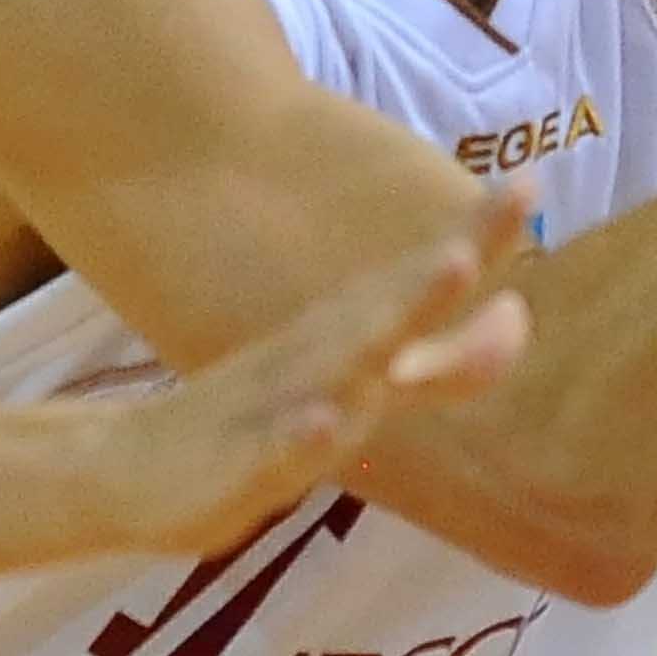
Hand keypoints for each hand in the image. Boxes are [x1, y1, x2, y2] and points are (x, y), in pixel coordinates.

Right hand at [118, 191, 536, 556]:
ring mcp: (278, 407)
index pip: (420, 285)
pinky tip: (327, 418)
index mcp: (343, 344)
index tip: (532, 183)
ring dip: (400, 317)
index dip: (478, 239)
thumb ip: (425, 367)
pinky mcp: (238, 465)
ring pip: (346, 361)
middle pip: (400, 304)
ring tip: (452, 270)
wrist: (123, 472)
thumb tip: (508, 328)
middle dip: (457, 257)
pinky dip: (302, 434)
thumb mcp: (344, 395)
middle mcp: (318, 361)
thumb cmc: (247, 429)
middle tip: (520, 194)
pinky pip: (276, 450)